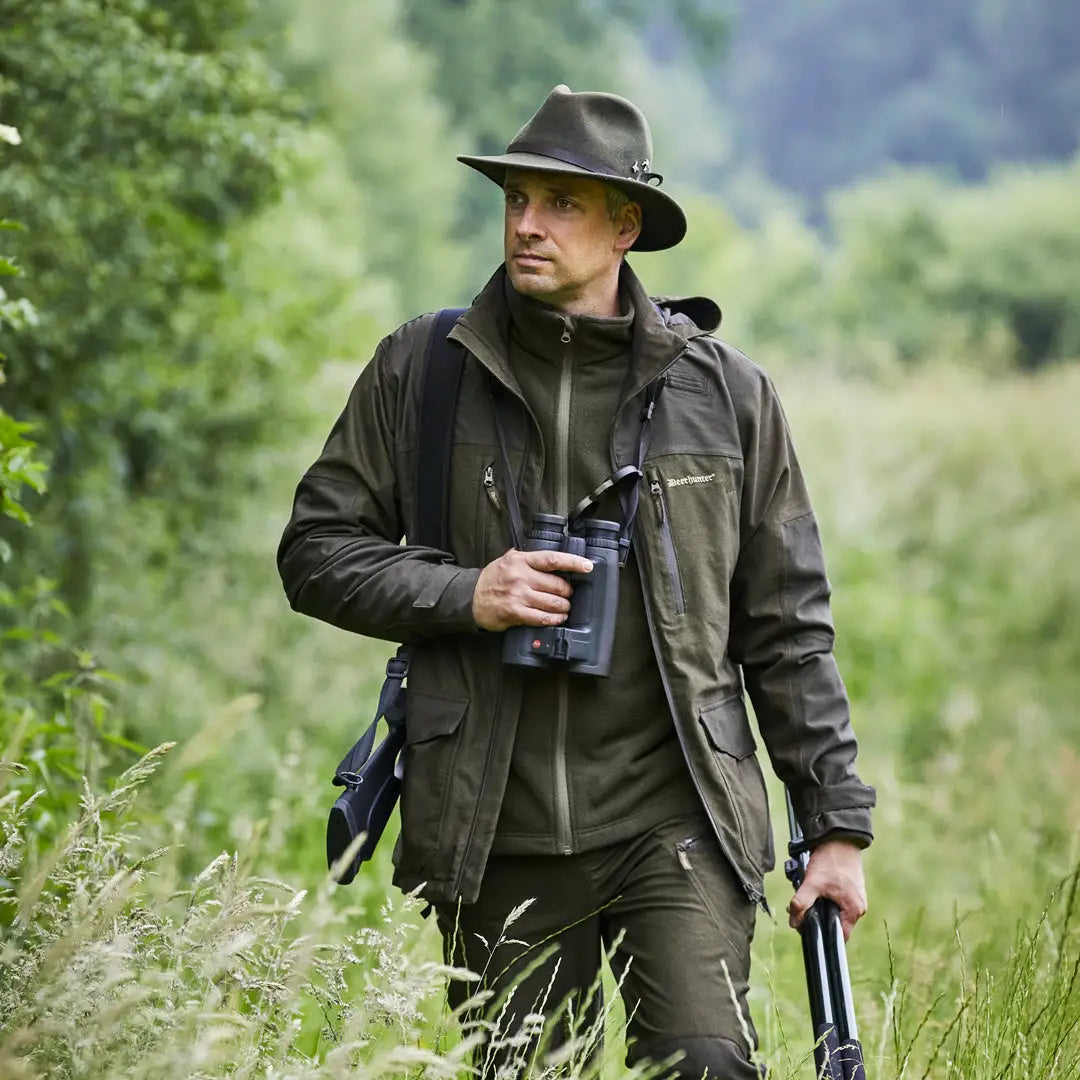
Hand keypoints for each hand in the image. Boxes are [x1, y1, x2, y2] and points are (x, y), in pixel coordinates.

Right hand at [472, 548, 592, 631]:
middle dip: (568, 592)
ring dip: (564, 608)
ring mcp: (518, 595)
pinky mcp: (515, 612)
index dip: (573, 563)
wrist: (471, 598)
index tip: (588, 566)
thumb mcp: (507, 560)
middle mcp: (521, 576)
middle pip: (557, 585)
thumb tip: (552, 560)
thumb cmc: (492, 579)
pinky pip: (542, 618)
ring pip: (553, 603)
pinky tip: (557, 619)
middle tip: (568, 595)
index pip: (553, 559)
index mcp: (521, 560)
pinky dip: (554, 619)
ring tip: (565, 608)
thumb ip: (528, 559)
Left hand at [788, 840, 866, 941]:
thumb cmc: (831, 861)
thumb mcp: (813, 883)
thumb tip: (794, 922)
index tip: (805, 926)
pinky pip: (835, 899)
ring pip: (833, 910)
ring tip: (807, 893)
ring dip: (818, 905)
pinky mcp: (850, 888)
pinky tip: (815, 887)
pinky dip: (824, 896)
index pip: (838, 936)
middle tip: (800, 908)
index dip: (820, 932)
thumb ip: (801, 903)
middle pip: (834, 923)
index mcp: (854, 911)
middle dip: (816, 916)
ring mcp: (855, 897)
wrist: (839, 839)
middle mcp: (858, 907)